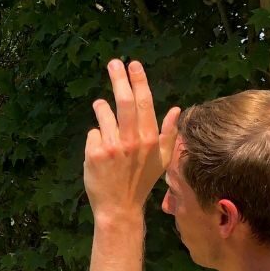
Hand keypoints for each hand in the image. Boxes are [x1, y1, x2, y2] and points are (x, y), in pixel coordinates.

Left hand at [84, 60, 180, 223]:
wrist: (119, 208)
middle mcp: (133, 141)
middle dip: (119, 79)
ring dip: (101, 107)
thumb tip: (176, 109)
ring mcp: (113, 147)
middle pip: (124, 101)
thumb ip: (170, 134)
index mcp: (151, 140)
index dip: (139, 81)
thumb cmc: (141, 183)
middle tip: (113, 63)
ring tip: (101, 106)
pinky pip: (93, 134)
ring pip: (104, 114)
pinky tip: (99, 149)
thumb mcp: (162, 160)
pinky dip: (96, 137)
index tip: (134, 64)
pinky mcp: (95, 154)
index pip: (145, 103)